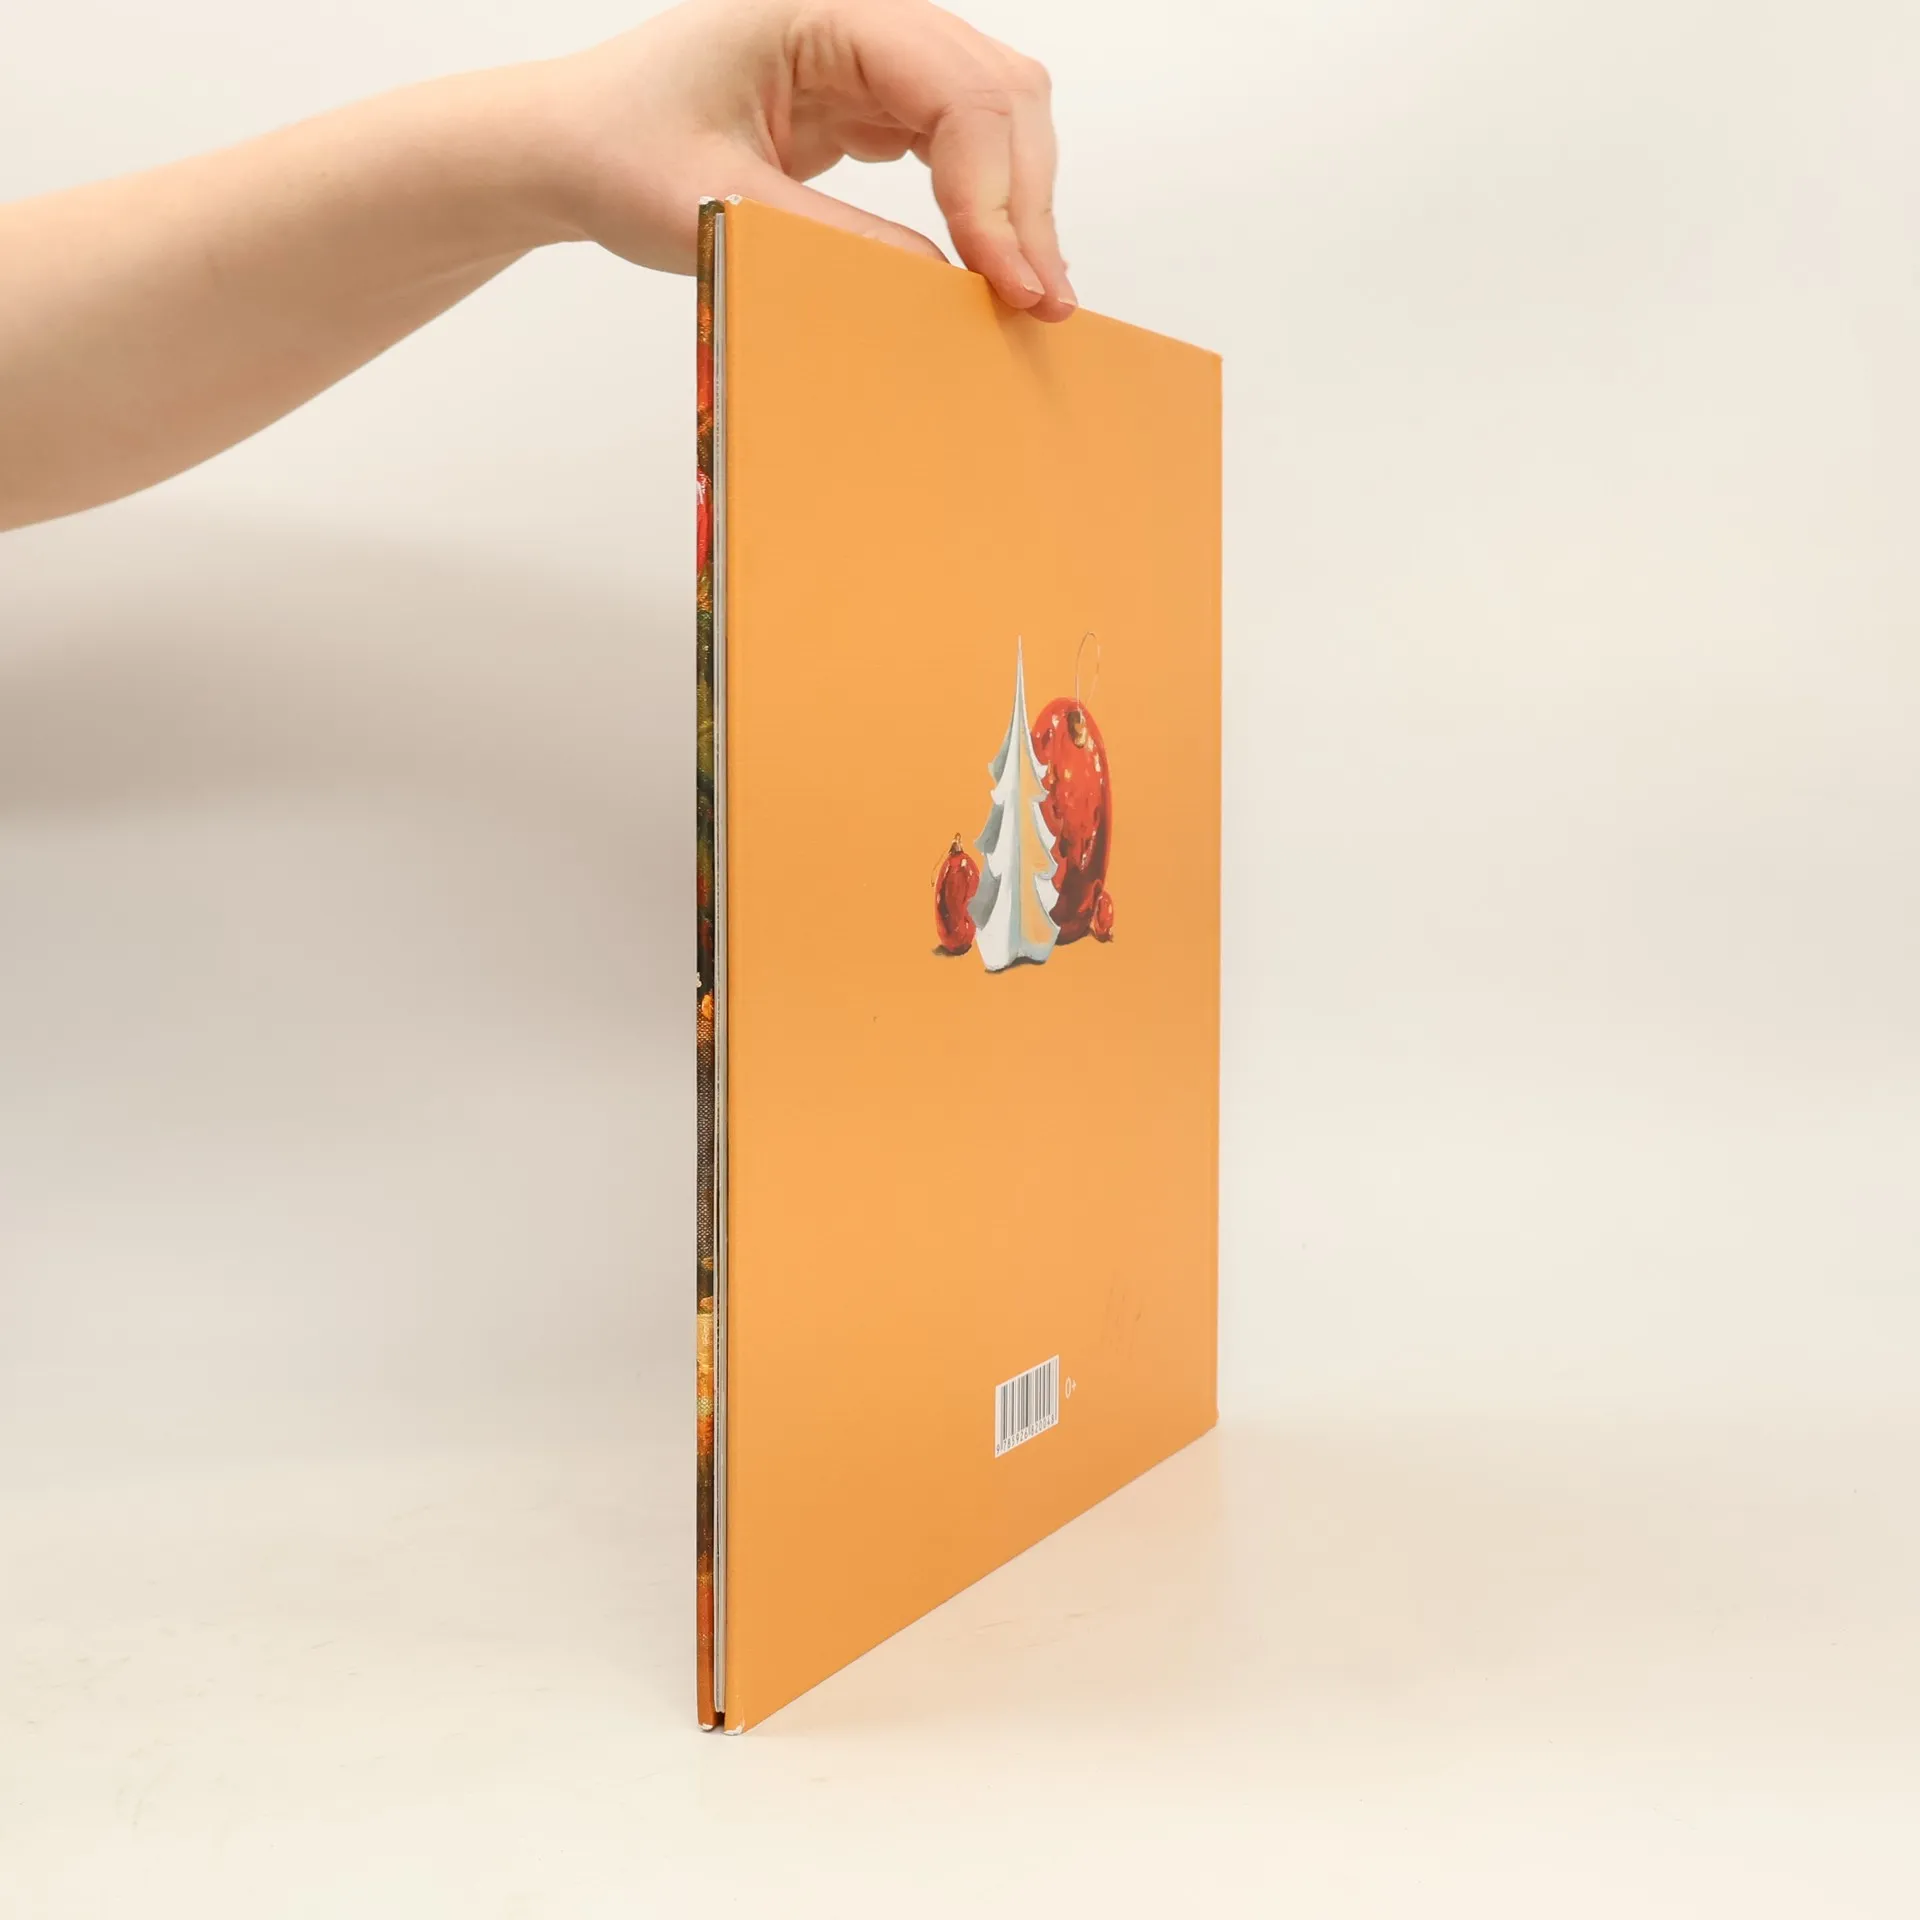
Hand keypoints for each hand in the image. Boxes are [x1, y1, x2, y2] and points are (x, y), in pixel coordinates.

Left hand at [541, 0, 1075, 319]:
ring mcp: (873, 53)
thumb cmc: (620, 154)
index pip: (954, 89)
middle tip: (1039, 304)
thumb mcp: (723, 212)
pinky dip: (987, 204)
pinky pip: (962, 140)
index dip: (995, 194)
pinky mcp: (872, 97)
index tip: (1008, 285)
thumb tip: (945, 290)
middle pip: (999, 91)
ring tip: (1028, 293)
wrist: (572, 147)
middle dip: (1026, 202)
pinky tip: (990, 264)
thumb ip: (839, 244)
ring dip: (1019, 204)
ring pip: (995, 112)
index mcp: (818, 7)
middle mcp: (861, 15)